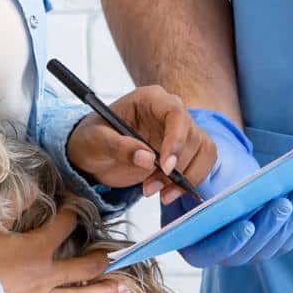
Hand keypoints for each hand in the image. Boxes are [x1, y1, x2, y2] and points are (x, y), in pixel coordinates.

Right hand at [0, 207, 123, 292]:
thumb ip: (11, 207)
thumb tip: (29, 190)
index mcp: (36, 248)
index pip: (64, 226)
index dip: (73, 214)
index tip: (77, 208)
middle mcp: (45, 275)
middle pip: (84, 266)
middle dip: (103, 260)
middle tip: (118, 257)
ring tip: (124, 290)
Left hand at [65, 85, 216, 203]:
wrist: (92, 156)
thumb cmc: (91, 140)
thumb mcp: (96, 141)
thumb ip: (119, 146)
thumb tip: (147, 158)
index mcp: (149, 99)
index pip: (175, 112)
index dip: (176, 139)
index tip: (165, 166)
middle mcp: (169, 112)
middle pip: (192, 136)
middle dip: (177, 167)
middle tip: (151, 187)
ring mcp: (178, 132)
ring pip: (201, 151)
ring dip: (185, 178)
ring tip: (158, 193)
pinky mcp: (182, 152)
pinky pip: (200, 164)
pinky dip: (188, 182)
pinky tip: (167, 193)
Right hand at [165, 109, 292, 267]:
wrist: (223, 170)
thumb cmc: (206, 170)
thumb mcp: (199, 172)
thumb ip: (199, 181)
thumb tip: (209, 194)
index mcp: (192, 242)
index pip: (208, 252)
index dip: (228, 242)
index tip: (247, 225)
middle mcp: (220, 254)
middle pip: (246, 251)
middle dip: (268, 226)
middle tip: (283, 204)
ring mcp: (247, 251)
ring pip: (272, 245)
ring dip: (291, 220)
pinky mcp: (269, 243)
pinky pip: (288, 237)